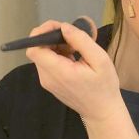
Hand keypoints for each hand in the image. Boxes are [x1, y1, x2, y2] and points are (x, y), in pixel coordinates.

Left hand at [24, 20, 138, 138]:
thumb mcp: (100, 60)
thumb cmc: (104, 87)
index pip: (34, 49)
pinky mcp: (50, 83)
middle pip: (36, 50)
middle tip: (70, 35)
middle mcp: (47, 78)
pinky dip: (56, 54)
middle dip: (50, 37)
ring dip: (54, 45)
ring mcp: (47, 82)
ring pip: (41, 55)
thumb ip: (81, 41)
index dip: (41, 33)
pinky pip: (47, 63)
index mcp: (59, 72)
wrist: (101, 112)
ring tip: (75, 47)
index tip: (58, 27)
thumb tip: (64, 27)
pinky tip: (73, 55)